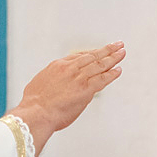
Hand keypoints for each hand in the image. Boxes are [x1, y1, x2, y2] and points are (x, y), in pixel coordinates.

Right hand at [11, 41, 125, 154]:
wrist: (36, 112)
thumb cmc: (33, 103)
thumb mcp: (38, 84)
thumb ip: (50, 82)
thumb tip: (53, 86)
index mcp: (57, 65)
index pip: (78, 56)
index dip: (91, 54)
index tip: (98, 52)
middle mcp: (69, 68)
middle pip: (92, 56)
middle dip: (106, 50)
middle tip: (117, 45)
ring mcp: (78, 78)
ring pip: (100, 64)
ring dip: (113, 58)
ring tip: (122, 52)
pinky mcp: (85, 89)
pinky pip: (102, 79)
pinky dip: (112, 74)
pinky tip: (119, 70)